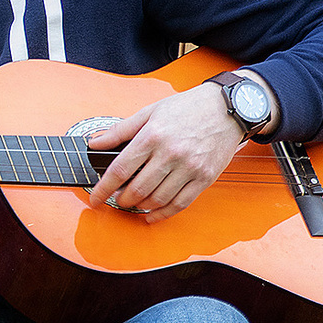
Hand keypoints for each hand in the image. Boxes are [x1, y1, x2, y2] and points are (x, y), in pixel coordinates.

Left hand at [84, 85, 249, 223]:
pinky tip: (152, 214)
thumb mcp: (150, 112)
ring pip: (157, 199)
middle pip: (138, 189)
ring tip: (133, 203)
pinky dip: (163, 214)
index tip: (95, 198)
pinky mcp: (205, 178)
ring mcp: (189, 167)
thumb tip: (95, 143)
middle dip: (121, 200)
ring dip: (140, 206)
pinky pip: (180, 203)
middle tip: (116, 199)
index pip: (120, 169)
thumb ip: (120, 130)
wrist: (227, 108)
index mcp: (153, 136)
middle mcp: (171, 153)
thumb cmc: (188, 107)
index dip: (103, 188)